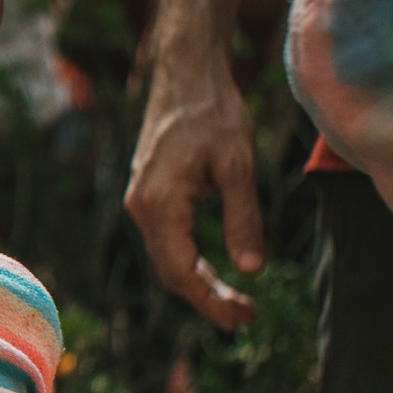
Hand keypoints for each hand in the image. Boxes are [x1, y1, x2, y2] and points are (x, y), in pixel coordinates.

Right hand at [124, 47, 262, 328]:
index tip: (245, 317)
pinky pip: (167, 239)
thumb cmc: (214, 113)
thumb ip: (243, 219)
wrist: (185, 75)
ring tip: (238, 301)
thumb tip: (251, 270)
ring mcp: (141, 200)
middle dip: (207, 299)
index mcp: (159, 203)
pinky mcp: (149, 194)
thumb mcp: (238, 165)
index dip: (211, 301)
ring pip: (168, 257)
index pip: (181, 271)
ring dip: (200, 283)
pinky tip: (217, 269)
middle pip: (170, 271)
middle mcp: (141, 206)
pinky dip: (192, 261)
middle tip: (248, 317)